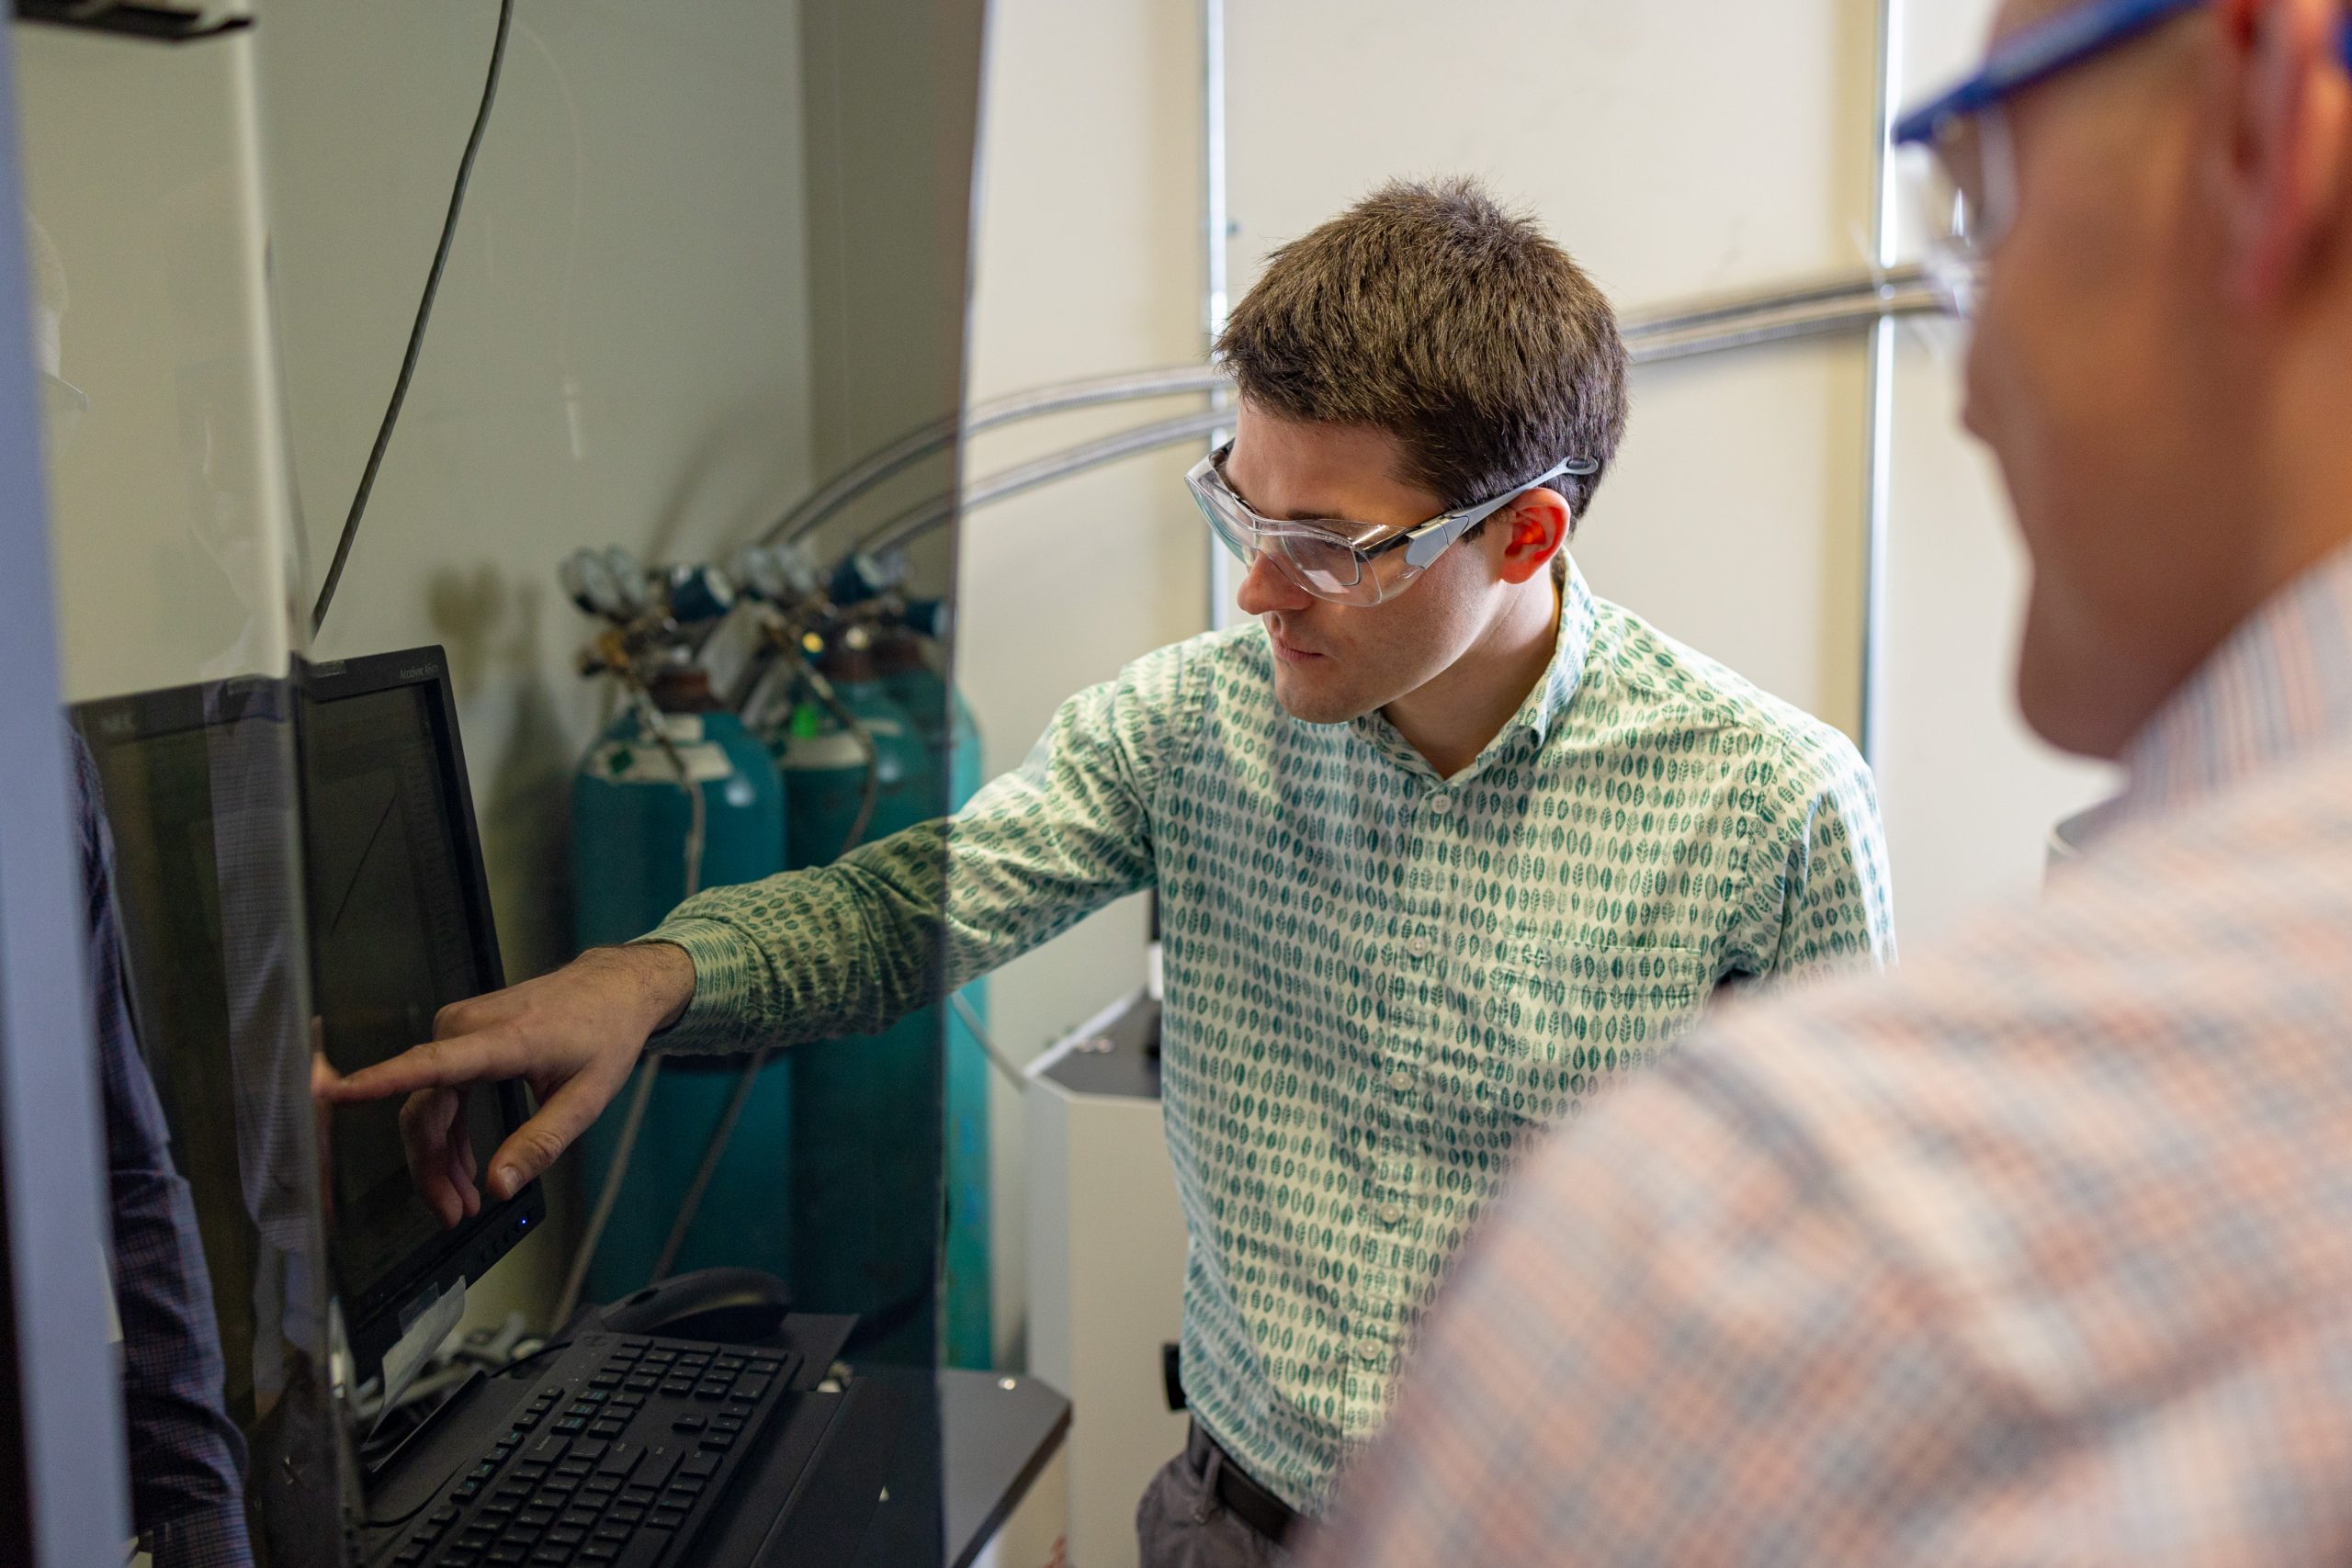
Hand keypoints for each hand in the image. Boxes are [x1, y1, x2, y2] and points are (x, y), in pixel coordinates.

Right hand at [316, 944, 696, 1226]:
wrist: (614, 987)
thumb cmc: (605, 1033)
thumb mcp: (587, 1098)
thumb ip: (541, 1143)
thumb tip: (499, 1186)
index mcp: (505, 1040)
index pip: (431, 1066)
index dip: (379, 1082)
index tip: (335, 1095)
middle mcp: (470, 1026)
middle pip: (425, 1107)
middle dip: (432, 1168)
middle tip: (452, 1214)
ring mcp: (461, 1025)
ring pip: (428, 1102)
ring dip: (439, 1156)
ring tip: (462, 1201)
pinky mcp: (461, 1031)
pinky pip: (438, 1088)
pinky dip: (448, 1131)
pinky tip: (464, 1165)